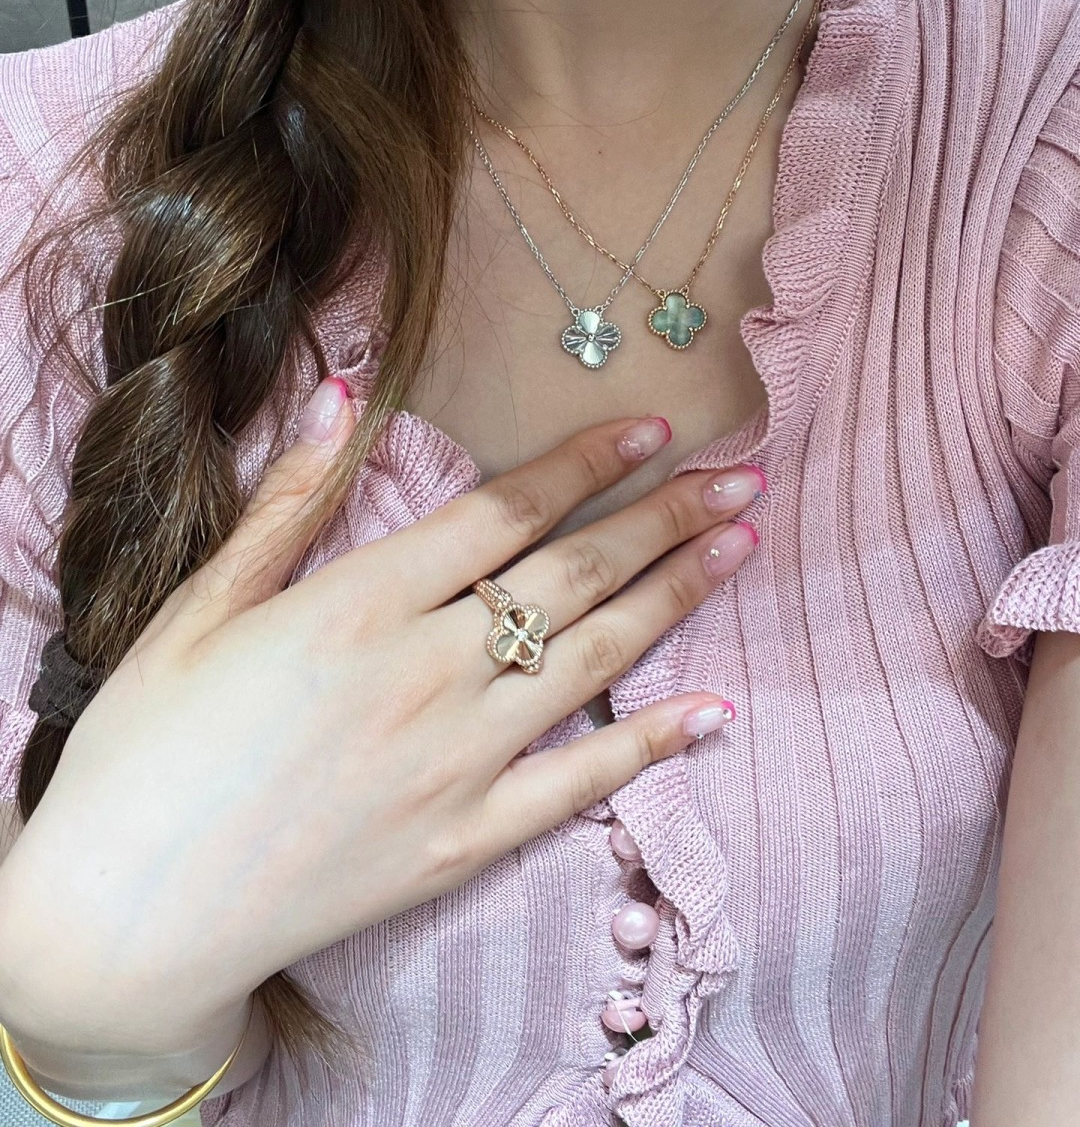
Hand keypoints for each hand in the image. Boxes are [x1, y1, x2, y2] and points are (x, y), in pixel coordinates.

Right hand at [1, 380, 757, 1049]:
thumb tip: (345, 394)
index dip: (585, 465)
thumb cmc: (149, 748)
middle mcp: (426, 673)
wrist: (126, 914)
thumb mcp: (200, 606)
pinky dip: (652, 747)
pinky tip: (716, 710)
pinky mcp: (464, 842)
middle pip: (571, 575)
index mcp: (358, 603)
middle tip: (741, 476)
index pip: (503, 512)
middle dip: (663, 517)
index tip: (653, 429)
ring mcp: (456, 764)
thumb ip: (287, 501)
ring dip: (675, 598)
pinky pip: (579, 787)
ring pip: (594, 661)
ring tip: (742, 547)